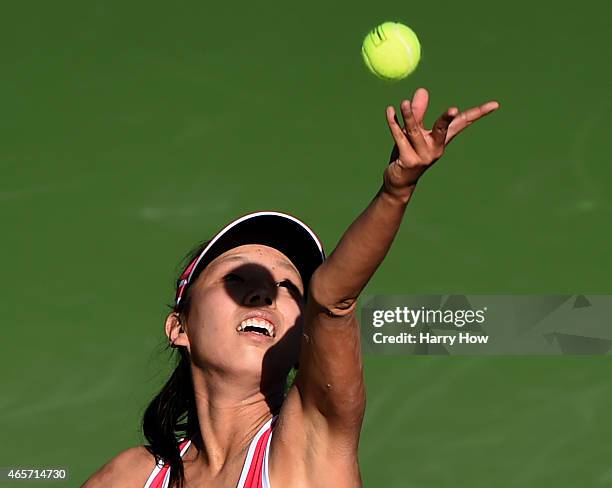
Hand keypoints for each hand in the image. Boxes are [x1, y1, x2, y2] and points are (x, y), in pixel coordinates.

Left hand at [383, 87, 499, 197]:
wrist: (399, 181)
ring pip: (414, 131)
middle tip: (453, 109)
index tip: (495, 104)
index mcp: (441, 140)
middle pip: (442, 129)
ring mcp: (422, 156)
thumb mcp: (414, 132)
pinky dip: (393, 124)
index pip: (462, 123)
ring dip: (409, 116)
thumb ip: (417, 112)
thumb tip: (422, 90)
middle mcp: (435, 148)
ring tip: (404, 103)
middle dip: (447, 119)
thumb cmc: (408, 153)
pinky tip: (390, 111)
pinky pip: (399, 138)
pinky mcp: (408, 160)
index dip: (478, 113)